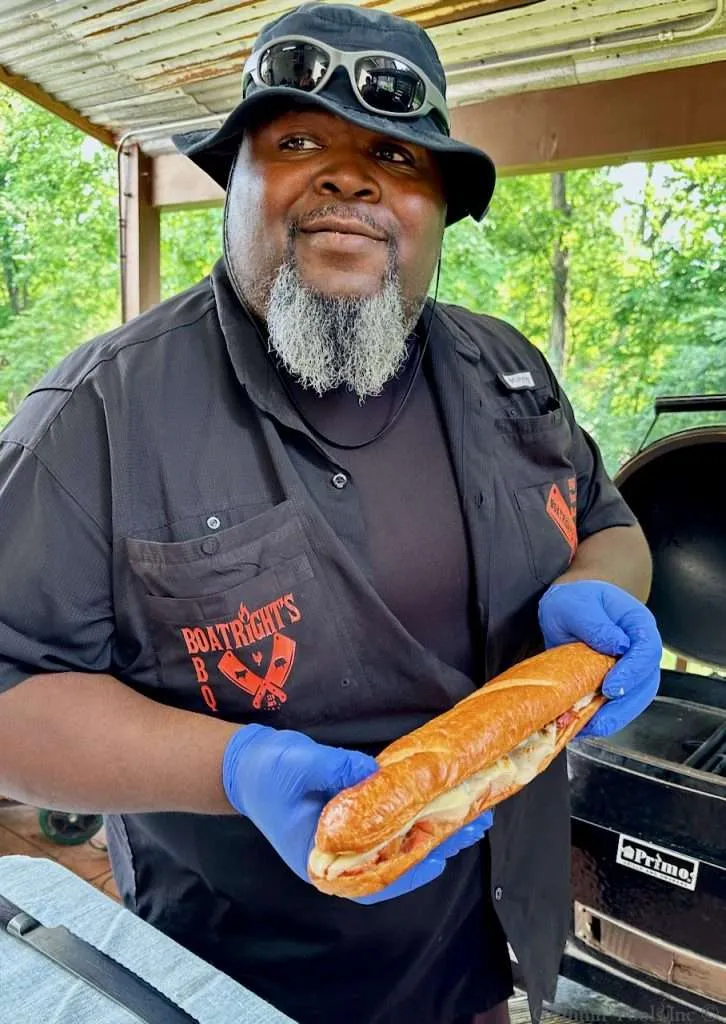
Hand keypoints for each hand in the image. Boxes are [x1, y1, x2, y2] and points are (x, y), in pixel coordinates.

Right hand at [222, 724, 491, 901]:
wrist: (244, 764)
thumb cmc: (267, 772)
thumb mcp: (300, 766)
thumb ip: (336, 770)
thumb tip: (376, 774)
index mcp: (321, 859)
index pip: (372, 879)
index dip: (408, 872)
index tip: (439, 857)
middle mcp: (338, 857)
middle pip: (394, 862)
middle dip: (436, 844)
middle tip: (474, 823)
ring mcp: (345, 840)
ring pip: (395, 844)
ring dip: (431, 828)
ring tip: (470, 811)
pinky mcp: (351, 820)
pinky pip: (388, 825)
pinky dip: (414, 815)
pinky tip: (438, 800)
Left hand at [538, 580, 661, 737]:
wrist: (567, 607)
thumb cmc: (573, 601)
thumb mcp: (575, 604)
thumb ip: (594, 623)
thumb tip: (617, 645)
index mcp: (637, 622)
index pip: (647, 649)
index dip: (632, 671)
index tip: (611, 687)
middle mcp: (640, 648)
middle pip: (647, 681)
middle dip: (625, 704)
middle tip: (599, 718)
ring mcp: (631, 667)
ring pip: (636, 698)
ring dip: (615, 717)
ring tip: (590, 727)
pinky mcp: (617, 682)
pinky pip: (618, 704)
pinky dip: (603, 717)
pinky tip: (583, 724)